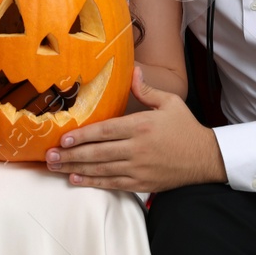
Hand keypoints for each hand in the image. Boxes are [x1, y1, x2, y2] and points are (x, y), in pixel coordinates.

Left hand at [45, 67, 225, 192]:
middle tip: (50, 156)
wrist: (205, 158)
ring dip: (76, 169)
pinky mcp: (141, 183)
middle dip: (71, 155)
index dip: (83, 135)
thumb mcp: (169, 102)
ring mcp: (138, 168)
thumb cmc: (185, 128)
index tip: (64, 138)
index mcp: (141, 126)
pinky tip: (76, 179)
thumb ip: (146, 89)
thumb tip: (133, 70)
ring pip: (101, 169)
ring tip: (56, 168)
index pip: (106, 131)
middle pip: (98, 153)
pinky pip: (112, 184)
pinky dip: (93, 182)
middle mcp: (137, 149)